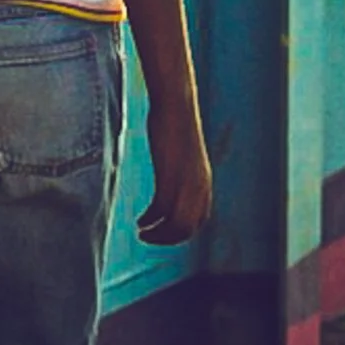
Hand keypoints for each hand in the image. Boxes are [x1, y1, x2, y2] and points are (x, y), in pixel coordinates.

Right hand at [137, 106, 212, 246]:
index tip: (164, 232)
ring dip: (157, 234)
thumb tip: (173, 171)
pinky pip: (161, 210)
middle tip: (148, 237)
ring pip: (175, 225)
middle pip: (188, 228)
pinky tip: (140, 221)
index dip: (183, 232)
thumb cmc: (176, 125)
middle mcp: (199, 187)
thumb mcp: (183, 152)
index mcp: (204, 183)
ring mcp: (186, 183)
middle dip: (168, 239)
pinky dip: (150, 220)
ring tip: (142, 233)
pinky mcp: (170, 176)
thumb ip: (182, 168)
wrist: (176, 106)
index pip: (200, 221)